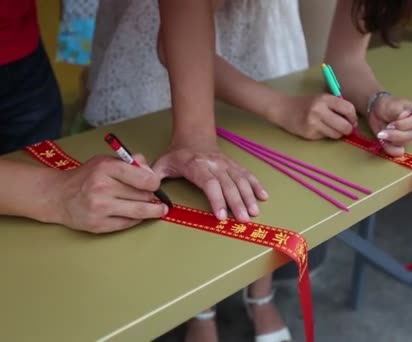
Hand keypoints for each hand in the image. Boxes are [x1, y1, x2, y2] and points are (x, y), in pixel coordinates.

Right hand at [51, 154, 168, 233]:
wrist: (58, 195)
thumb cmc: (86, 177)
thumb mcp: (105, 161)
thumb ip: (129, 163)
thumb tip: (150, 171)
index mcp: (106, 168)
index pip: (143, 178)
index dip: (154, 183)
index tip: (155, 185)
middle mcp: (102, 188)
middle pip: (143, 196)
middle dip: (153, 197)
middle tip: (158, 198)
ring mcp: (100, 208)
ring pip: (138, 212)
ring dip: (152, 211)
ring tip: (159, 210)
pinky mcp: (98, 225)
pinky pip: (127, 224)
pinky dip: (136, 219)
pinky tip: (138, 216)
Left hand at [153, 142, 267, 221]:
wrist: (193, 137)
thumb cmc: (177, 155)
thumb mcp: (162, 164)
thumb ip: (154, 177)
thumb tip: (148, 192)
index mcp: (197, 166)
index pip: (209, 184)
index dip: (216, 199)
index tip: (221, 215)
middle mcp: (215, 165)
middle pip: (228, 185)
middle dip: (237, 203)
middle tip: (243, 219)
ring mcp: (226, 165)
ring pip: (240, 180)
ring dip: (249, 196)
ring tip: (254, 212)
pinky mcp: (234, 166)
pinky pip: (247, 175)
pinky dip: (256, 185)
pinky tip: (263, 196)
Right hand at [271, 94, 357, 139]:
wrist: (283, 108)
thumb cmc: (306, 103)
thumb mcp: (321, 98)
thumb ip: (336, 106)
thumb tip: (353, 121)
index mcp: (324, 98)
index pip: (348, 109)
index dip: (353, 117)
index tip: (352, 120)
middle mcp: (319, 110)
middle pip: (344, 125)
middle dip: (348, 129)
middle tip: (346, 129)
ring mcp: (313, 123)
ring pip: (336, 134)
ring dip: (337, 134)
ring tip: (331, 129)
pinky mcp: (309, 133)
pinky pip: (325, 137)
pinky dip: (325, 134)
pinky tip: (318, 129)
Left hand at [368, 95, 411, 156]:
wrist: (376, 111)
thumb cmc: (387, 105)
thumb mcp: (392, 104)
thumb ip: (398, 111)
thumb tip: (402, 119)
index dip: (402, 125)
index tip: (390, 123)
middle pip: (410, 135)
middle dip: (395, 134)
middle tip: (385, 128)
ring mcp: (410, 137)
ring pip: (403, 143)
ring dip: (390, 139)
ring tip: (383, 131)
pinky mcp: (401, 144)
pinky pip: (398, 151)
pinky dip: (389, 148)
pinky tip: (384, 141)